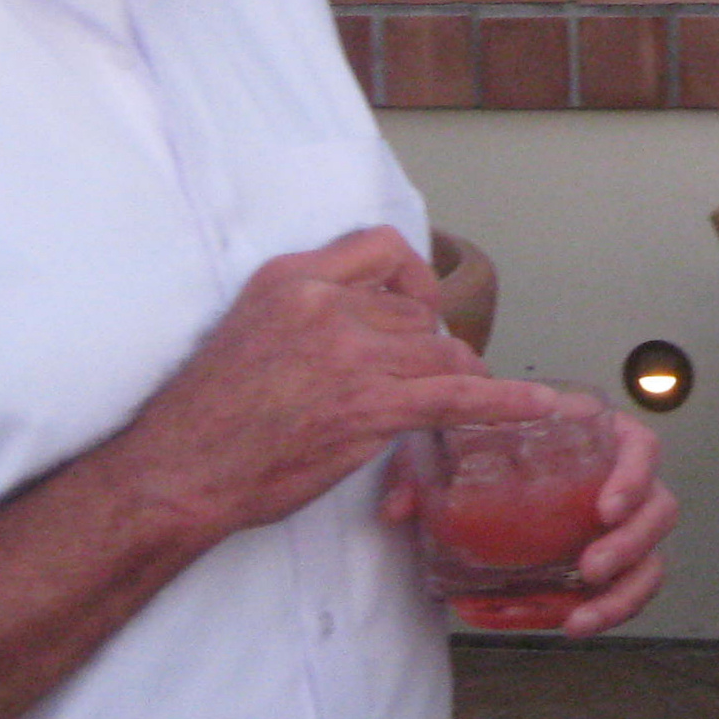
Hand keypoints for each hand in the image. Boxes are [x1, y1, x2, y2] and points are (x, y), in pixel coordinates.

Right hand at [112, 227, 555, 542]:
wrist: (179, 471)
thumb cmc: (207, 414)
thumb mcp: (249, 326)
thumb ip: (309, 309)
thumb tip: (371, 319)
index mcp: (291, 278)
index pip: (381, 247)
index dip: (412, 277)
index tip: (418, 304)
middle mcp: (325, 306)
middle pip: (415, 314)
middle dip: (422, 349)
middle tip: (411, 382)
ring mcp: (352, 355)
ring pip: (437, 352)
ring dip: (448, 379)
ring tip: (451, 397)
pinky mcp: (373, 406)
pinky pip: (459, 396)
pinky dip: (505, 401)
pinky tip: (539, 405)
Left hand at [378, 396, 679, 636]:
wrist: (483, 473)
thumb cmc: (484, 450)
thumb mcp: (451, 449)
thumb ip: (421, 470)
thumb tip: (398, 509)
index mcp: (597, 439)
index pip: (641, 447)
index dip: (633, 477)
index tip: (605, 508)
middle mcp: (618, 482)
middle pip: (659, 508)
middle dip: (631, 544)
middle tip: (591, 568)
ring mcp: (618, 527)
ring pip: (651, 559)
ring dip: (624, 592)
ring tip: (581, 618)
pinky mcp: (607, 563)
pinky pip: (627, 590)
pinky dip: (607, 611)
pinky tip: (573, 624)